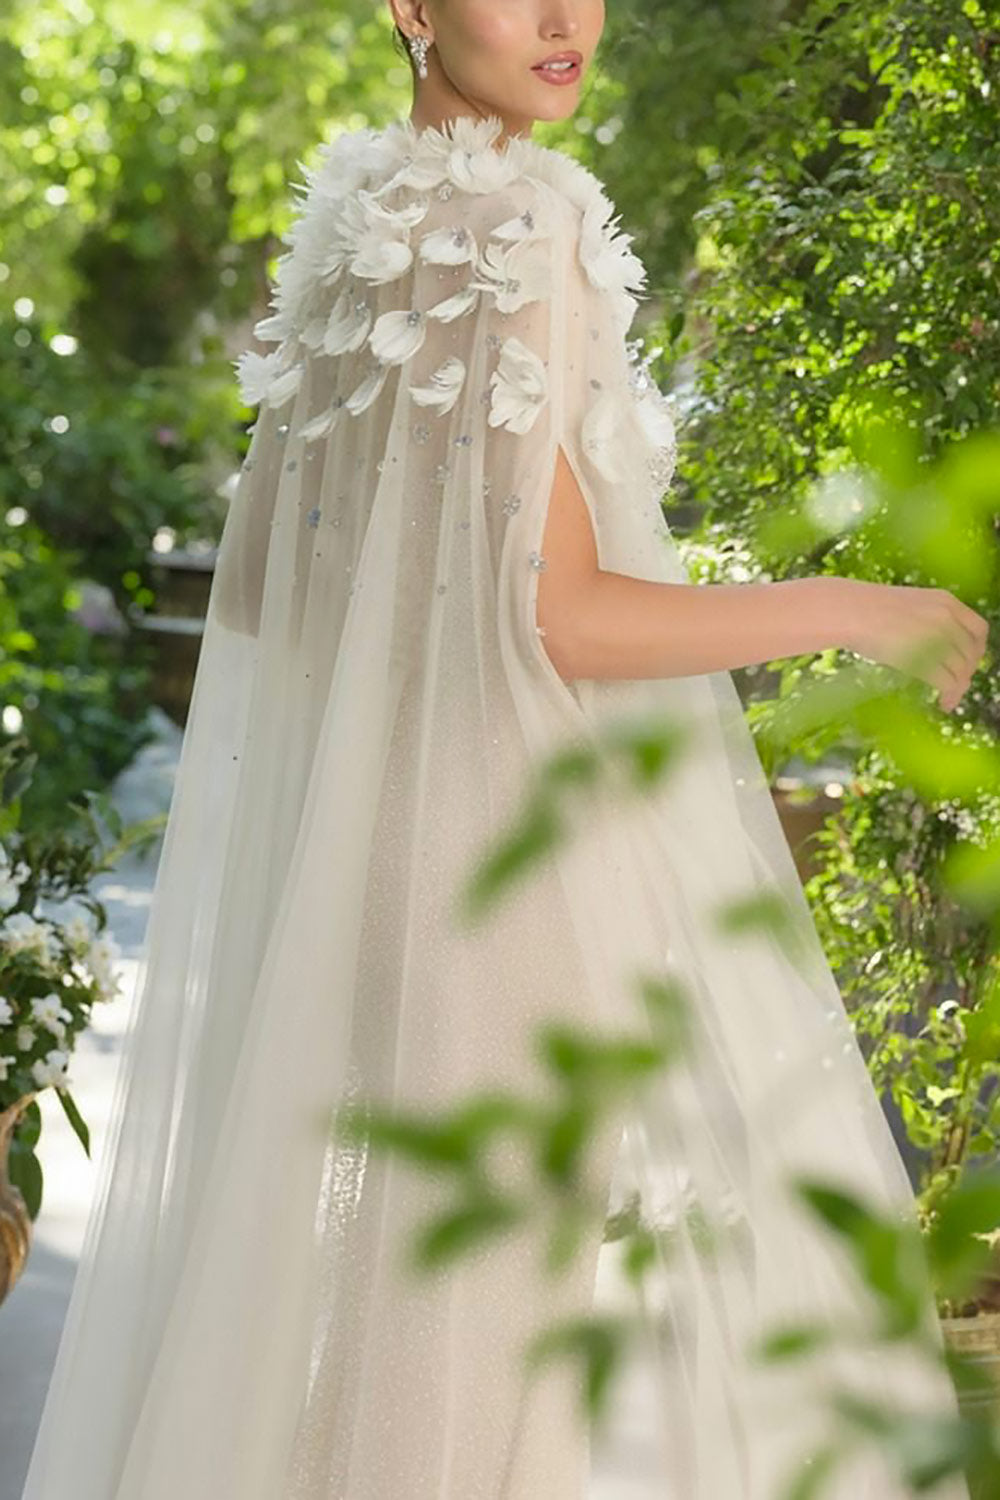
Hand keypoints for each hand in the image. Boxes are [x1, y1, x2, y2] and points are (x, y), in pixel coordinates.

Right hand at [837, 577, 988, 712]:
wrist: (848, 611)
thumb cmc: (866, 609)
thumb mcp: (908, 606)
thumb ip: (928, 620)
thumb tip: (936, 645)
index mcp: (946, 602)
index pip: (979, 629)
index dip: (977, 649)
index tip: (967, 661)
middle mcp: (948, 617)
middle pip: (972, 652)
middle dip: (967, 671)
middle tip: (956, 685)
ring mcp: (937, 637)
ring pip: (962, 670)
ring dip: (958, 687)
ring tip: (947, 698)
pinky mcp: (924, 658)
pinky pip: (948, 682)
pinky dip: (950, 695)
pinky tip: (943, 703)